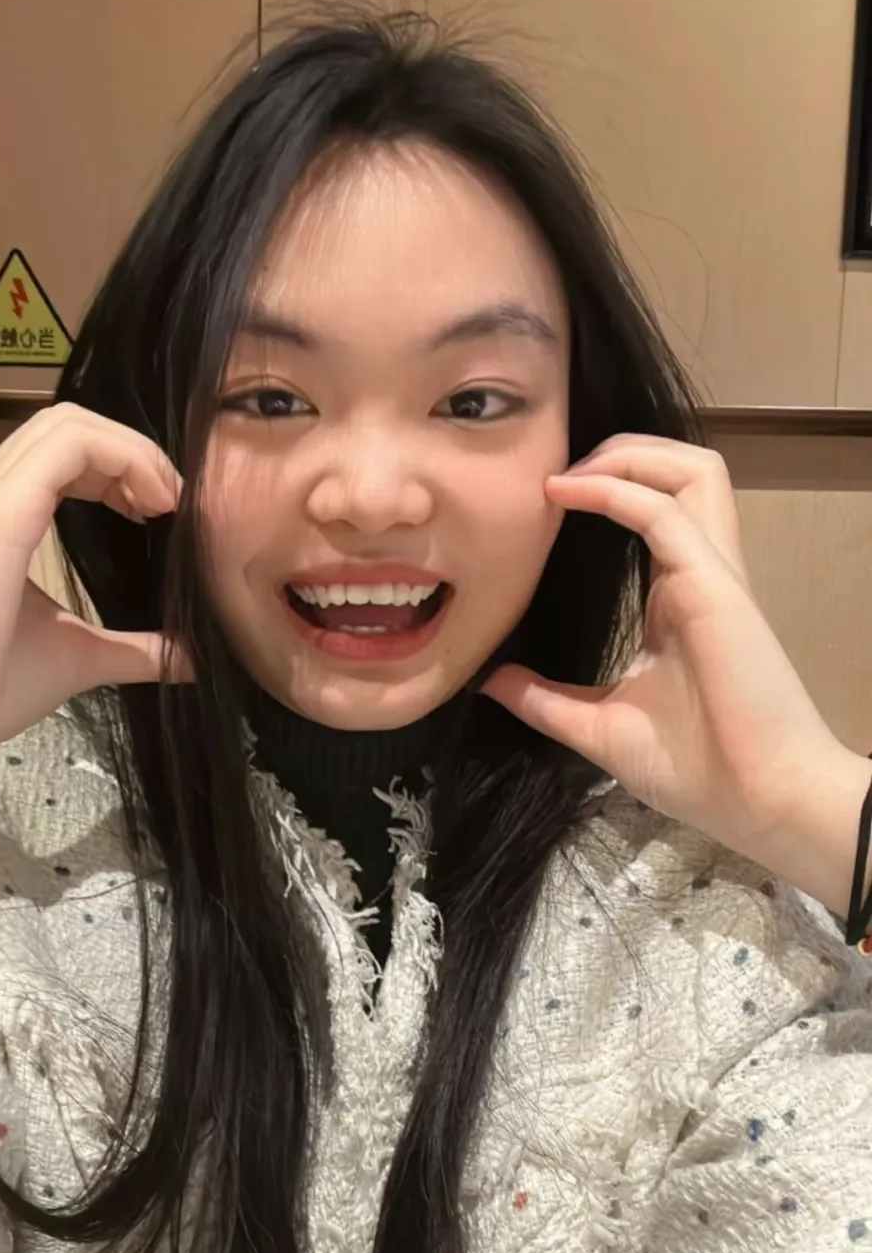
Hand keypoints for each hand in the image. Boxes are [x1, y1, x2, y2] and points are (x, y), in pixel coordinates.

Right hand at [0, 404, 187, 904]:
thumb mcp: (79, 657)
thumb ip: (136, 649)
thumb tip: (193, 658)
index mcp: (2, 517)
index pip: (67, 452)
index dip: (124, 467)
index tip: (164, 515)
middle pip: (70, 424)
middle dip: (133, 451)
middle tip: (171, 505)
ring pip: (69, 422)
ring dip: (131, 451)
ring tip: (165, 502)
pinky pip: (70, 446)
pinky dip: (122, 459)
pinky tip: (149, 505)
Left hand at [484, 435, 871, 912]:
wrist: (758, 801)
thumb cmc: (697, 768)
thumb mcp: (601, 728)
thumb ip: (547, 700)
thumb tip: (492, 681)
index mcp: (676, 597)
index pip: (654, 508)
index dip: (605, 486)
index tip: (542, 499)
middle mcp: (698, 572)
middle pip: (682, 469)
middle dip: (620, 451)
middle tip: (555, 474)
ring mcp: (711, 574)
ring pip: (691, 469)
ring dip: (627, 455)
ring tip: (567, 475)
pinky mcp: (713, 586)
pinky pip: (665, 511)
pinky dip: (616, 489)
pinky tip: (566, 495)